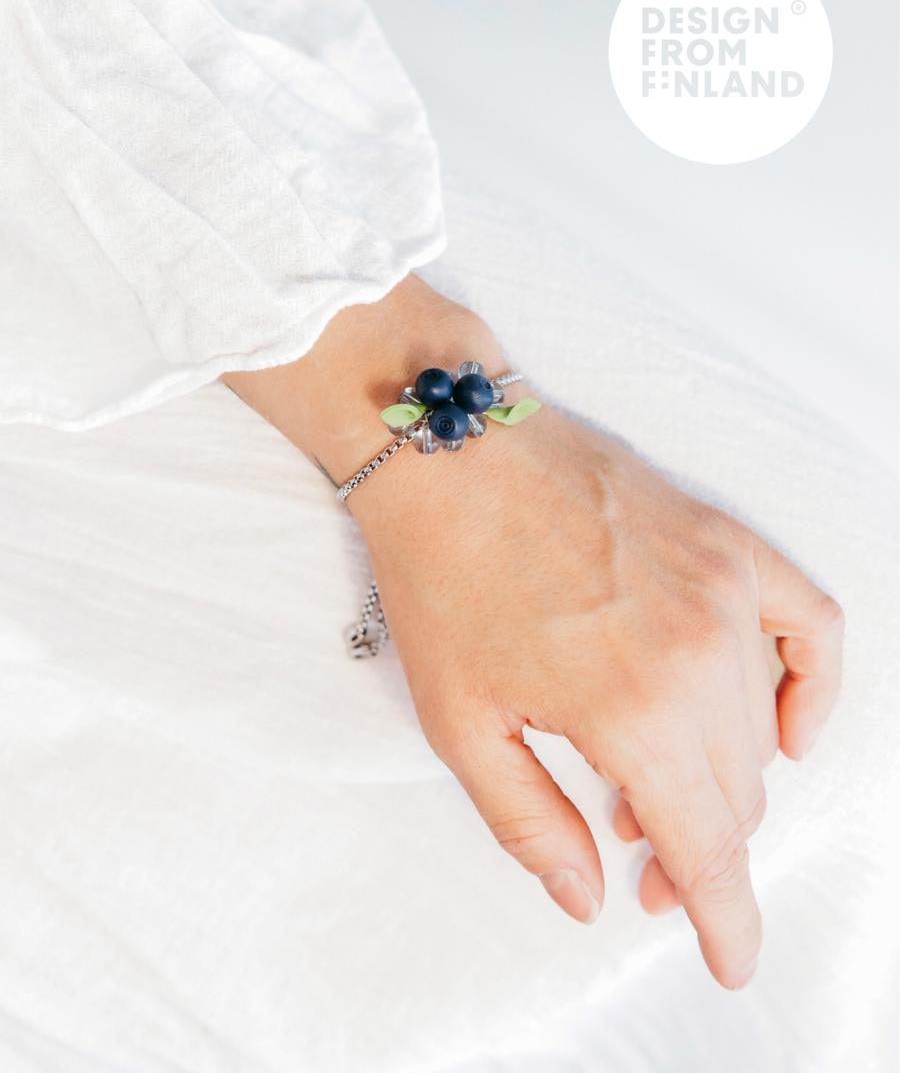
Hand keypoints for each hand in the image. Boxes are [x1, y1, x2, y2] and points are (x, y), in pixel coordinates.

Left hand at [222, 275, 842, 990]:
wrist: (451, 452)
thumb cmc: (442, 579)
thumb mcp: (460, 723)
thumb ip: (531, 824)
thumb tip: (588, 894)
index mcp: (631, 709)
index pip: (708, 847)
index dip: (724, 921)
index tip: (730, 961)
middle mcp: (699, 653)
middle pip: (732, 793)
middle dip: (691, 846)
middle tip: (634, 854)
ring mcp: (725, 590)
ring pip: (759, 728)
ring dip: (721, 779)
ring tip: (652, 785)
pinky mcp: (729, 544)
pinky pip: (814, 627)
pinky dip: (812, 689)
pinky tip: (789, 728)